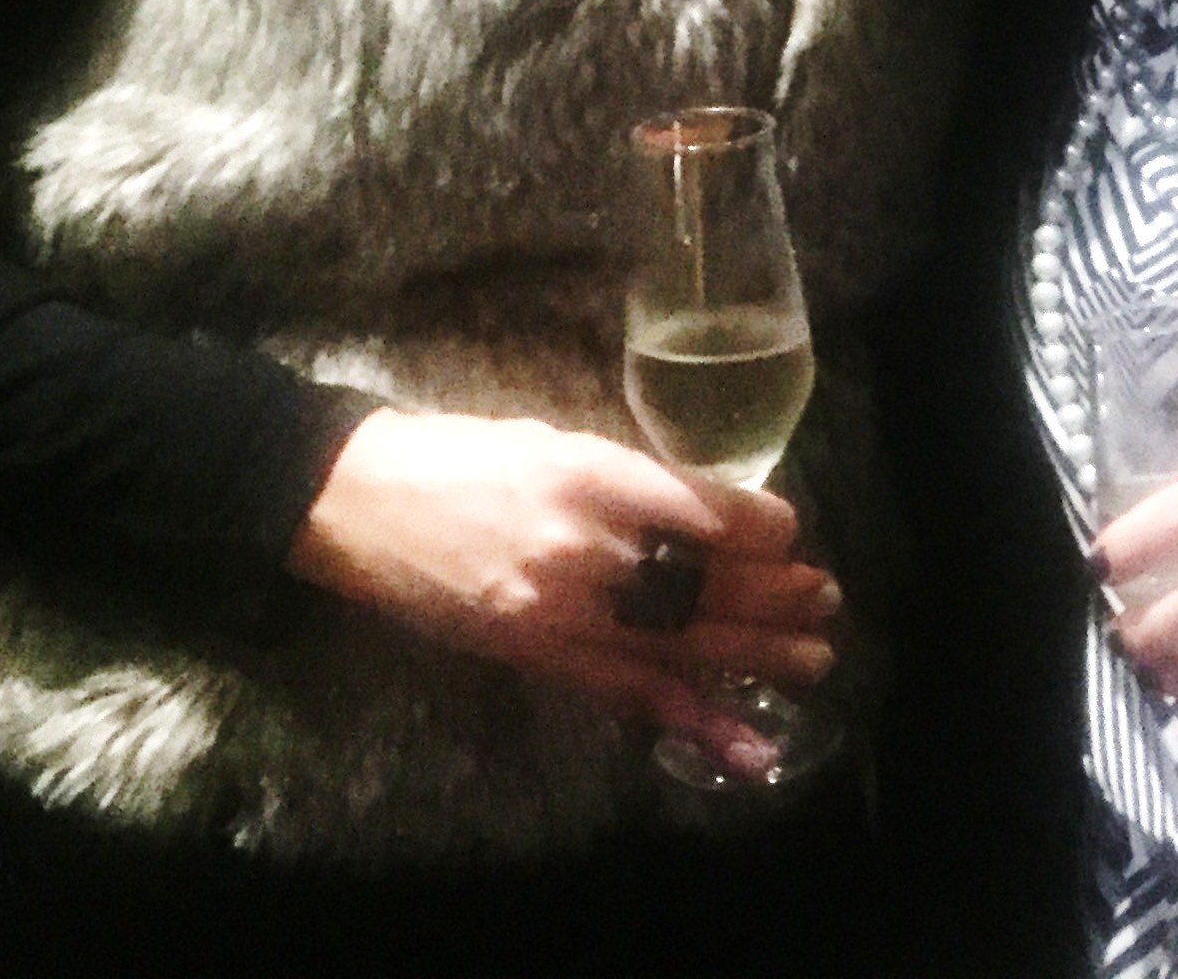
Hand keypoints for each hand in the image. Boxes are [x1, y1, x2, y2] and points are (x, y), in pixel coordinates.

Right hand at [286, 408, 834, 757]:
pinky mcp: (533, 652)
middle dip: (772, 595)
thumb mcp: (550, 439)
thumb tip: (699, 510)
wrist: (354, 500)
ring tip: (810, 659)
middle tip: (823, 599)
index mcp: (589, 472)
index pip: (702, 509)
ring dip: (752, 655)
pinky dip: (689, 718)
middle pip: (703, 582)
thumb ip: (624, 478)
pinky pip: (625, 693)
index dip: (759, 528)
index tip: (791, 533)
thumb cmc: (456, 453)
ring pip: (679, 642)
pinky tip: (742, 738)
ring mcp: (558, 608)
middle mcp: (582, 544)